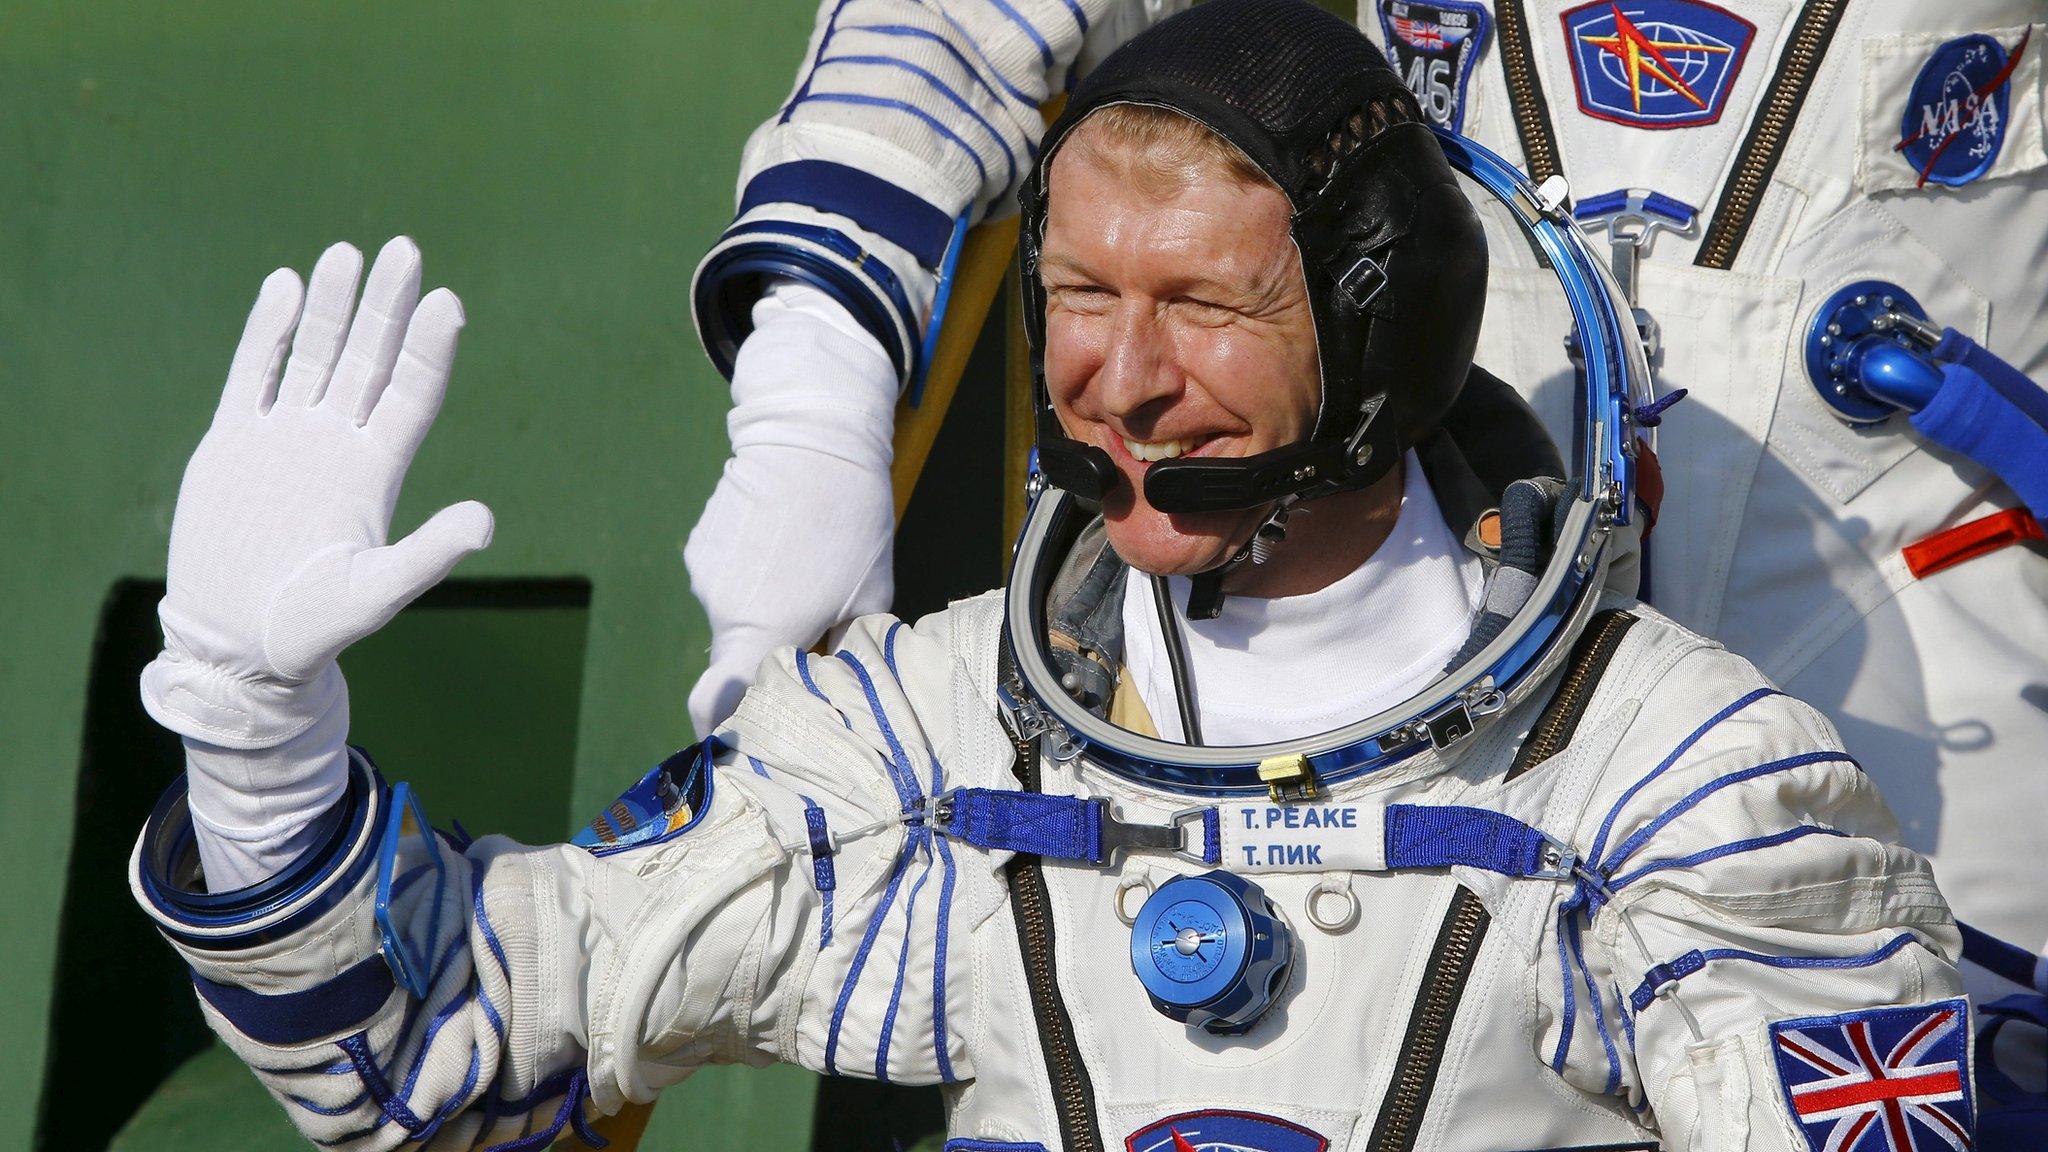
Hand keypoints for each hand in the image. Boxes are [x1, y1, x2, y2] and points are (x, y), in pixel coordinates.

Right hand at [142, 237, 492, 748]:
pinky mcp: (234, 443)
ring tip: (349, 252)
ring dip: (333, 307)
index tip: (449, 302)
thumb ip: (428, 555)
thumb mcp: (374, 594)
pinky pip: (254, 375)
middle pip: (370, 360)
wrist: (237, 648)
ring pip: (314, 355)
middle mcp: (337, 445)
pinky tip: (287, 287)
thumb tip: (486, 521)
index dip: (431, 349)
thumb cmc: (312, 630)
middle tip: (406, 248)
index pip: (411, 396)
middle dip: (388, 306)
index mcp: (376, 473)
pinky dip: (268, 332)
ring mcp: (286, 439)